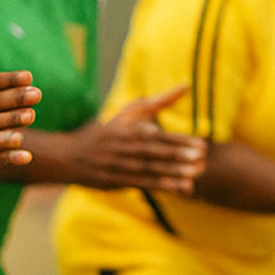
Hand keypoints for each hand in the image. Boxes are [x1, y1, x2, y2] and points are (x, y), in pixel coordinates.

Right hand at [62, 87, 206, 193]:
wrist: (72, 155)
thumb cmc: (111, 130)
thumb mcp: (131, 112)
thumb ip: (161, 101)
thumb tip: (187, 85)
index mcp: (129, 130)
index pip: (158, 136)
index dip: (180, 141)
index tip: (202, 145)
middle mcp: (124, 148)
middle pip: (154, 153)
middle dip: (178, 156)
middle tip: (202, 159)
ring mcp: (119, 166)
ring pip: (149, 170)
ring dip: (173, 173)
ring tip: (196, 175)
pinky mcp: (116, 182)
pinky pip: (143, 184)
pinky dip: (163, 186)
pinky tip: (182, 188)